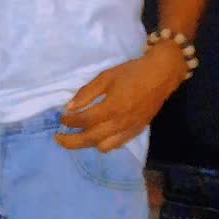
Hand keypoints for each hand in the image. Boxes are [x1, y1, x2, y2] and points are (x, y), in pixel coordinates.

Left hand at [56, 43, 185, 152]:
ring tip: (78, 136)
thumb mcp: (106, 76)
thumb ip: (87, 93)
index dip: (69, 121)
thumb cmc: (131, 72)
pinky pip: (116, 145)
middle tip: (58, 139)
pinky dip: (104, 144)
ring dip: (87, 143)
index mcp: (111, 108)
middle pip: (90, 139)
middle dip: (71, 141)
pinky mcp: (136, 132)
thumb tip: (69, 107)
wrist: (160, 75)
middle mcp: (119, 124)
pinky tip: (98, 136)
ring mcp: (129, 131)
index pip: (84, 121)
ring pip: (103, 147)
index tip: (60, 118)